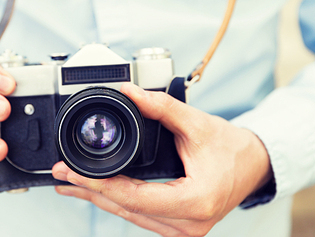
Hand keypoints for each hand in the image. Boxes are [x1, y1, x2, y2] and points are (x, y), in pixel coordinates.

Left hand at [52, 83, 271, 236]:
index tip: (72, 172)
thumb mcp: (196, 123)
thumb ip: (161, 107)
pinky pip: (139, 215)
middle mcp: (188, 224)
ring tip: (69, 185)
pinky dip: (116, 202)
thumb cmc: (231, 148)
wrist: (254, 165)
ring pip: (129, 216)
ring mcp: (183, 230)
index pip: (133, 197)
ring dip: (98, 198)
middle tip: (61, 176)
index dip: (98, 184)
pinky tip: (97, 192)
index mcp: (194, 201)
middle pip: (126, 209)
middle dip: (90, 191)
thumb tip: (130, 91)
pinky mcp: (177, 226)